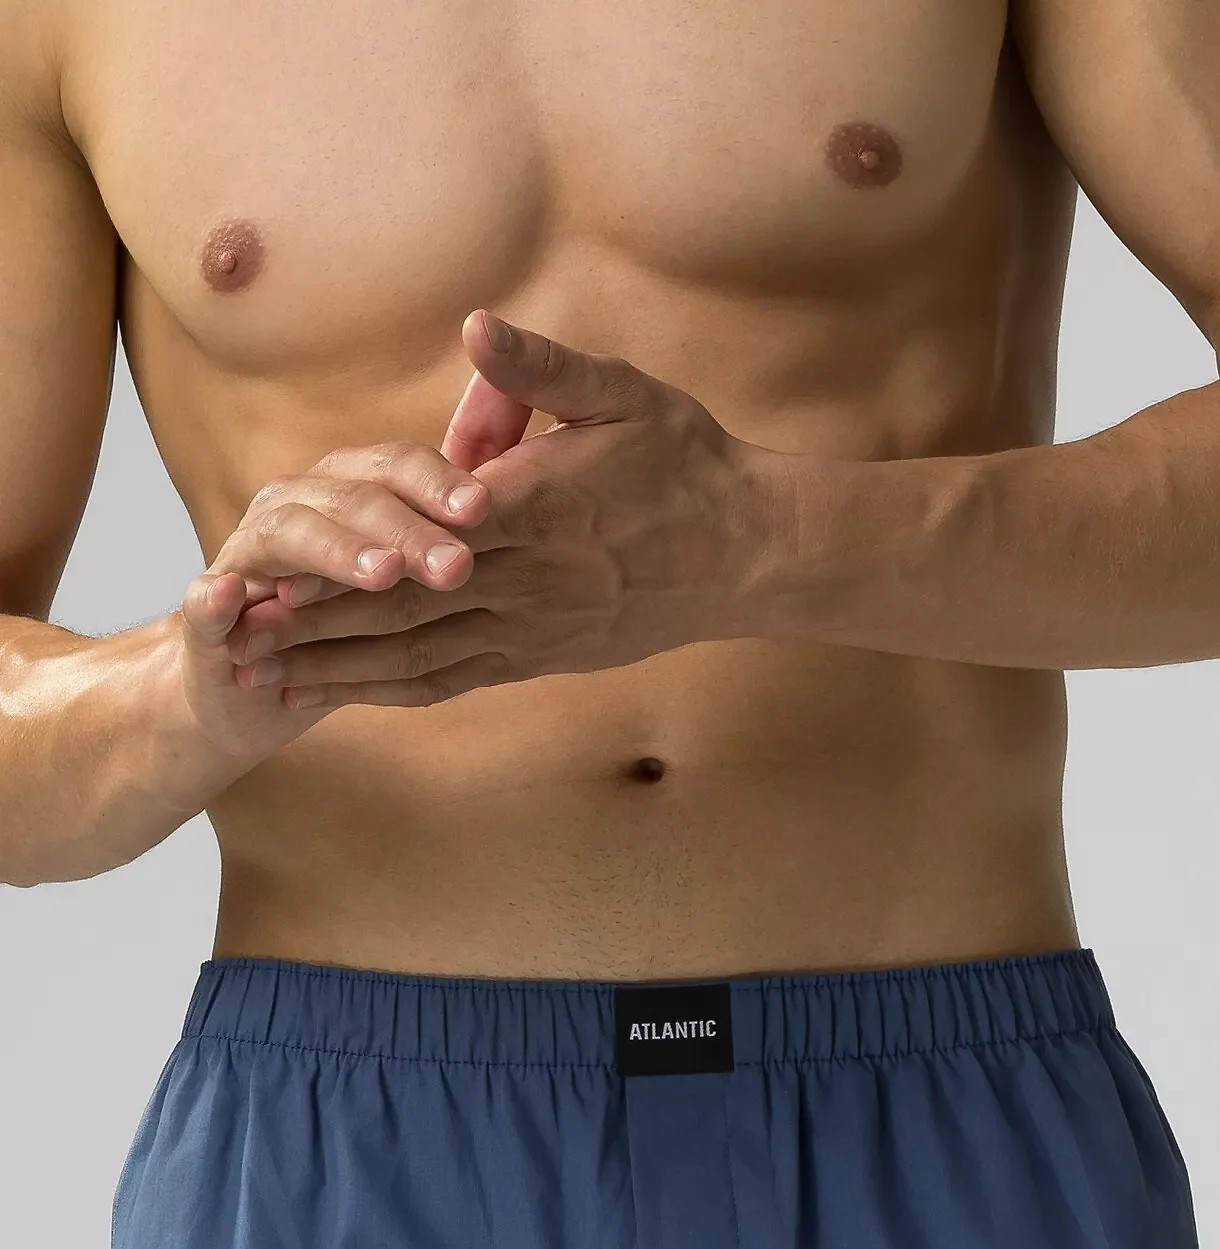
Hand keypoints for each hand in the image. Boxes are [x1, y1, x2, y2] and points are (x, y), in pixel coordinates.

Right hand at [169, 441, 494, 755]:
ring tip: (383, 576)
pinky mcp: (211, 612)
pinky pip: (209, 602)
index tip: (483, 508)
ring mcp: (252, 554)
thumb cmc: (361, 612)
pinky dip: (218, 602)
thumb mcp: (421, 558)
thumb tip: (523, 430)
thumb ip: (470, 493)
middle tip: (456, 564)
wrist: (259, 682)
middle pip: (354, 499)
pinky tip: (234, 601)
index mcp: (355, 484)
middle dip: (406, 529)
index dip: (440, 482)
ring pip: (290, 535)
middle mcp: (301, 505)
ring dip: (336, 552)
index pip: (399, 466)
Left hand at [221, 311, 782, 708]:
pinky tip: (344, 696)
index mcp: (537, 504)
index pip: (422, 532)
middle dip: (313, 622)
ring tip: (264, 676)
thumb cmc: (686, 461)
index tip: (275, 562)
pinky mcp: (542, 658)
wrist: (745, 552)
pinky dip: (394, 690)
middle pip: (403, 605)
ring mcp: (534, 627)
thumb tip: (474, 330)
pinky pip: (457, 681)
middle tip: (233, 633)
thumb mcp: (623, 394)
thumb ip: (542, 371)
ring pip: (420, 655)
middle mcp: (528, 577)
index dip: (344, 554)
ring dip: (339, 667)